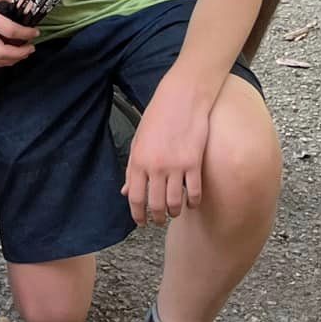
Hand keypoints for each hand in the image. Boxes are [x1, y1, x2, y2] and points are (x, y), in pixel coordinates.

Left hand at [121, 73, 209, 226]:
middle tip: (159, 221)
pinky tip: (191, 203)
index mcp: (138, 160)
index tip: (140, 222)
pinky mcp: (194, 163)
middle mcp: (156, 166)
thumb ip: (132, 168)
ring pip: (175, 202)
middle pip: (155, 204)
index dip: (137, 214)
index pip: (135, 197)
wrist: (181, 99)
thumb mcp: (138, 141)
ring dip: (174, 212)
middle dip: (157, 218)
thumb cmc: (158, 117)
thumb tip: (126, 191)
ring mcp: (176, 166)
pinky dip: (192, 202)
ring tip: (174, 213)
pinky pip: (194, 192)